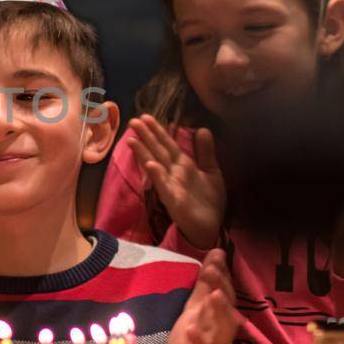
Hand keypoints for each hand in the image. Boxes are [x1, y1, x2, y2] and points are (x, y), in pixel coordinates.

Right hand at [127, 115, 225, 250]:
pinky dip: (158, 176)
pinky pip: (164, 187)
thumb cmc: (208, 200)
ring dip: (144, 154)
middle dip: (146, 137)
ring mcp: (171, 186)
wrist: (211, 226)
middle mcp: (173, 173)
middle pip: (158, 152)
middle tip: (133, 122)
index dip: (157, 131)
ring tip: (132, 140)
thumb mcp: (211, 171)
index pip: (168, 144)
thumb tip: (202, 128)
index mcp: (183, 165)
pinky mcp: (174, 200)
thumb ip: (205, 152)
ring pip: (156, 166)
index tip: (145, 117)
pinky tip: (151, 166)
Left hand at [165, 248, 238, 343]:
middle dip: (219, 285)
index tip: (217, 254)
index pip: (225, 289)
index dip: (222, 272)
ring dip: (218, 309)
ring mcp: (214, 340)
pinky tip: (191, 328)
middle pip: (226, 304)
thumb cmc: (194, 336)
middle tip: (211, 269)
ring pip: (220, 324)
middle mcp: (223, 325)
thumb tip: (216, 253)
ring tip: (213, 294)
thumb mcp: (196, 305)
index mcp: (222, 313)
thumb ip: (205, 283)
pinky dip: (198, 337)